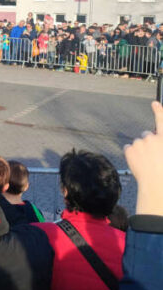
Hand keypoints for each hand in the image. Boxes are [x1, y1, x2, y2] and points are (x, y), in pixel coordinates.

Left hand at [124, 101, 162, 215]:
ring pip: (138, 143)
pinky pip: (129, 149)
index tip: (154, 103)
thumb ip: (160, 144)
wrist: (157, 186)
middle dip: (148, 142)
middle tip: (153, 156)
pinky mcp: (130, 149)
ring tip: (147, 163)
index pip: (162, 121)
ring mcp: (140, 143)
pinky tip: (139, 163)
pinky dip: (132, 155)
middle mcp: (152, 138)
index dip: (158, 111)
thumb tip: (156, 140)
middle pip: (147, 134)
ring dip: (141, 150)